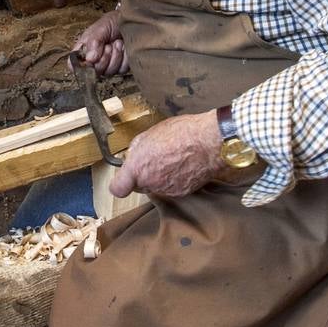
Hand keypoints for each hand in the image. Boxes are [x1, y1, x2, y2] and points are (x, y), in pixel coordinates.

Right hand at [70, 10, 128, 76]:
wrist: (130, 22)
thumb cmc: (112, 23)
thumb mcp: (100, 28)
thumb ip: (93, 43)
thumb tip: (89, 59)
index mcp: (84, 50)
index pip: (74, 65)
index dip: (80, 66)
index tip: (90, 60)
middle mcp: (94, 60)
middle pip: (94, 72)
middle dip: (103, 58)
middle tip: (108, 45)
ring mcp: (107, 65)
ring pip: (109, 72)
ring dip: (115, 56)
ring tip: (117, 43)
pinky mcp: (120, 67)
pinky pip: (121, 70)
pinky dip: (125, 58)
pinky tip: (124, 47)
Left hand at [110, 111, 225, 197]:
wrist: (209, 143)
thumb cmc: (181, 134)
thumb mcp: (150, 133)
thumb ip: (137, 149)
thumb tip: (134, 155)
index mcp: (138, 168)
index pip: (118, 189)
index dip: (121, 183)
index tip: (125, 176)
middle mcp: (150, 183)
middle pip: (139, 186)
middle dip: (143, 175)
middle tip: (154, 158)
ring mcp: (166, 190)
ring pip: (156, 186)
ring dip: (160, 176)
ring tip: (172, 157)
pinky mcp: (182, 192)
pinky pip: (171, 187)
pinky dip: (174, 179)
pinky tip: (182, 164)